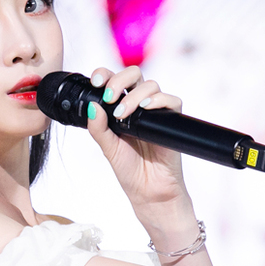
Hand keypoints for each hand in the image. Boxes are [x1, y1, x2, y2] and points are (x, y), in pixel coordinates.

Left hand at [86, 66, 190, 220]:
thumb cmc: (130, 169)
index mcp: (120, 107)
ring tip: (123, 114)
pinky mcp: (172, 121)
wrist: (149, 191)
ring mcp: (156, 112)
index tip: (96, 82)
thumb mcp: (108, 148)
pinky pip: (172, 100)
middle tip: (109, 96)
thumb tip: (92, 106)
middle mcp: (139, 106)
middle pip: (134, 75)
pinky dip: (159, 100)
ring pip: (151, 85)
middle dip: (119, 79)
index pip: (114, 81)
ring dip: (135, 95)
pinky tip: (146, 109)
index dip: (105, 75)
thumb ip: (99, 128)